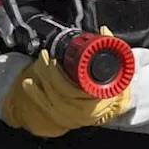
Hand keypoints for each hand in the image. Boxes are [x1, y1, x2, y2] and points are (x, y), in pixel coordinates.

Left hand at [1, 50, 132, 137]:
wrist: (113, 110)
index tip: (56, 60)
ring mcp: (70, 115)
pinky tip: (28, 83)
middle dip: (48, 72)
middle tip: (45, 56)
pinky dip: (35, 94)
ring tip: (38, 64)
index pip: (73, 89)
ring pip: (50, 97)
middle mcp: (81, 111)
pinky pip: (45, 106)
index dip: (60, 75)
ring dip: (41, 79)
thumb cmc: (117, 94)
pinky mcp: (61, 116)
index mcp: (96, 101)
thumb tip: (104, 32)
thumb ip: (114, 54)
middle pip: (59, 91)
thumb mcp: (120, 73)